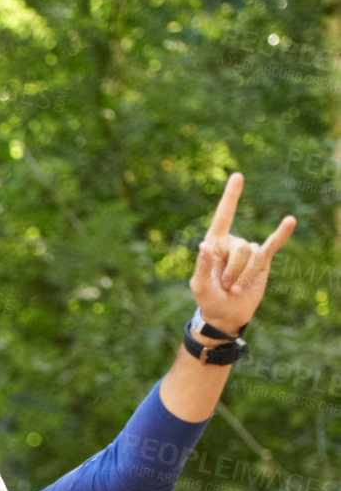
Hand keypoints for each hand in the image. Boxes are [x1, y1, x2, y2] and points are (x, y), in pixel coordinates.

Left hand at [190, 172, 295, 334]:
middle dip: (231, 271)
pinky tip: (290, 220)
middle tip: (224, 286)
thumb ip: (202, 265)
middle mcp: (232, 243)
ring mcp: (248, 251)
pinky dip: (281, 233)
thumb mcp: (199, 284)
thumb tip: (205, 245)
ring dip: (244, 276)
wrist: (226, 313)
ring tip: (234, 288)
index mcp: (214, 242)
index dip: (231, 197)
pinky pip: (273, 245)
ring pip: (252, 256)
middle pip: (239, 248)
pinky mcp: (263, 261)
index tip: (238, 176)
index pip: (223, 216)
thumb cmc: (208, 297)